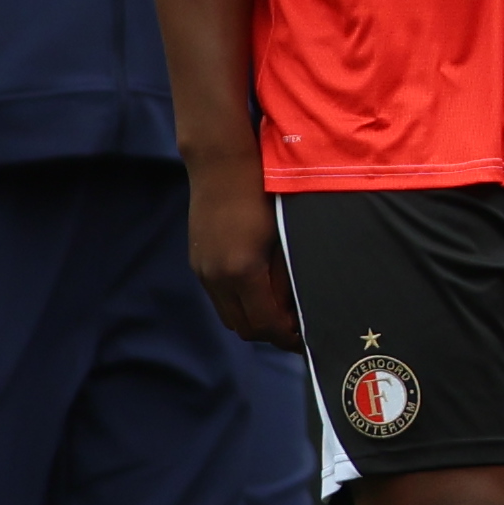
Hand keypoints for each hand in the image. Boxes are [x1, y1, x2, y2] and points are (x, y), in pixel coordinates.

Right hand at [191, 162, 292, 343]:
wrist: (221, 166)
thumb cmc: (263, 194)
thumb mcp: (283, 237)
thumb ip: (286, 278)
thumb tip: (294, 312)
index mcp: (241, 271)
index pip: (264, 324)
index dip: (286, 338)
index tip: (306, 337)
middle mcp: (216, 277)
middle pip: (243, 328)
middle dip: (271, 334)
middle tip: (297, 328)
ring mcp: (202, 271)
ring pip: (228, 316)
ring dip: (253, 320)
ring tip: (281, 311)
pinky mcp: (197, 263)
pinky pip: (218, 298)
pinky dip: (238, 304)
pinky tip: (260, 292)